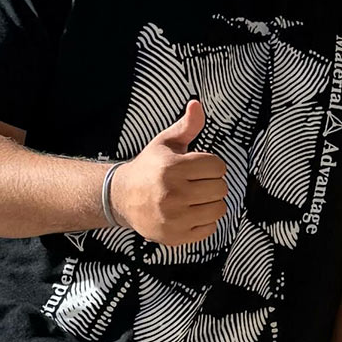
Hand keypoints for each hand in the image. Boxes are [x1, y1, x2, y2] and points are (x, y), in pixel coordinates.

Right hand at [108, 100, 227, 245]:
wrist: (121, 198)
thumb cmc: (149, 168)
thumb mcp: (165, 143)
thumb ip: (186, 126)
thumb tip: (197, 105)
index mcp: (171, 168)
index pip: (218, 166)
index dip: (211, 165)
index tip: (198, 167)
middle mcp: (172, 194)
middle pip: (221, 188)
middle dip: (212, 183)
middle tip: (196, 183)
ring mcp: (173, 217)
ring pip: (219, 209)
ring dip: (211, 202)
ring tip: (194, 198)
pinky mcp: (174, 236)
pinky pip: (209, 229)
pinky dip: (205, 221)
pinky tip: (190, 213)